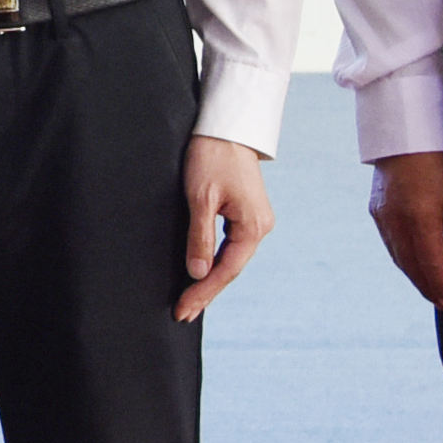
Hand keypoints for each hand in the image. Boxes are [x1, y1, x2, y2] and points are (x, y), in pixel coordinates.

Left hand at [177, 136, 274, 321]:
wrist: (226, 128)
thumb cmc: (211, 157)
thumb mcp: (200, 197)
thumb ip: (199, 236)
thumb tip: (197, 272)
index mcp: (252, 226)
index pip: (225, 270)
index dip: (203, 292)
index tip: (183, 310)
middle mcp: (259, 227)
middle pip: (230, 269)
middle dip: (206, 292)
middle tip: (182, 314)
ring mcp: (255, 221)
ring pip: (231, 260)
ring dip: (210, 280)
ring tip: (190, 302)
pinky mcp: (246, 214)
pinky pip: (231, 247)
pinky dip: (216, 262)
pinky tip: (202, 274)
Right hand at [367, 151, 442, 310]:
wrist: (403, 128)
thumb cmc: (439, 155)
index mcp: (419, 216)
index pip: (429, 263)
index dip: (439, 286)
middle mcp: (395, 220)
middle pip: (410, 264)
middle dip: (426, 285)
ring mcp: (382, 215)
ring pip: (397, 255)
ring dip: (414, 274)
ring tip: (430, 287)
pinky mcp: (376, 209)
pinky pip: (390, 242)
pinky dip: (403, 257)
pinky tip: (414, 262)